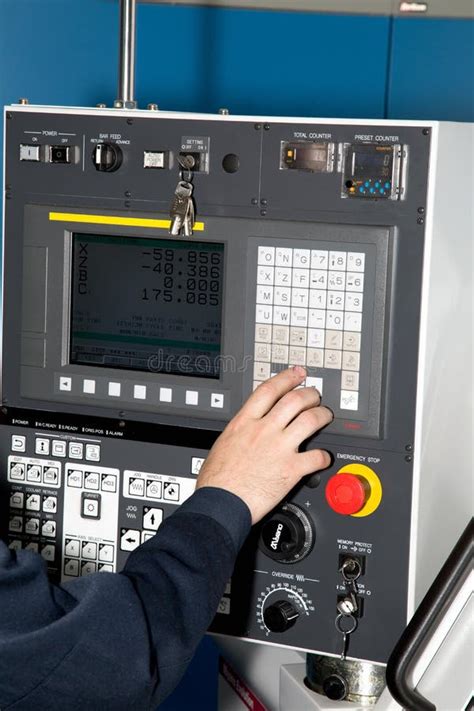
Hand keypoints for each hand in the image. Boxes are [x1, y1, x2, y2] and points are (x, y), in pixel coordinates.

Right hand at [196, 367, 332, 523]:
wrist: (220, 502)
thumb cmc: (216, 479)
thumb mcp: (223, 443)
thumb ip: (240, 431)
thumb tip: (246, 429)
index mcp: (244, 422)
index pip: (269, 390)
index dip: (287, 378)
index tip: (297, 374)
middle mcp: (264, 431)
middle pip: (294, 400)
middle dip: (309, 394)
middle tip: (315, 395)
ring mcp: (279, 448)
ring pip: (310, 420)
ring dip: (322, 415)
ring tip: (325, 416)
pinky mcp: (290, 469)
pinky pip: (316, 457)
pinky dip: (324, 456)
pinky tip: (324, 458)